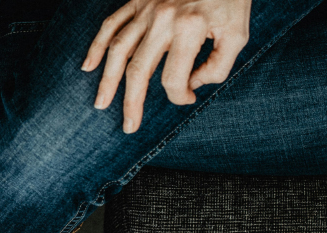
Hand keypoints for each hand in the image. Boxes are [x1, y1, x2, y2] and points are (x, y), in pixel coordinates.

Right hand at [83, 0, 250, 132]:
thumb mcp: (238, 34)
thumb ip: (218, 66)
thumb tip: (191, 84)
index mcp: (189, 29)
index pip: (173, 78)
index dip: (179, 96)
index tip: (189, 98)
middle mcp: (163, 19)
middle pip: (138, 70)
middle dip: (132, 103)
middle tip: (129, 126)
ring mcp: (146, 9)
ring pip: (118, 50)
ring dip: (107, 80)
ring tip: (101, 104)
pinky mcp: (138, 0)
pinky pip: (111, 24)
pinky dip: (97, 46)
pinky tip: (89, 66)